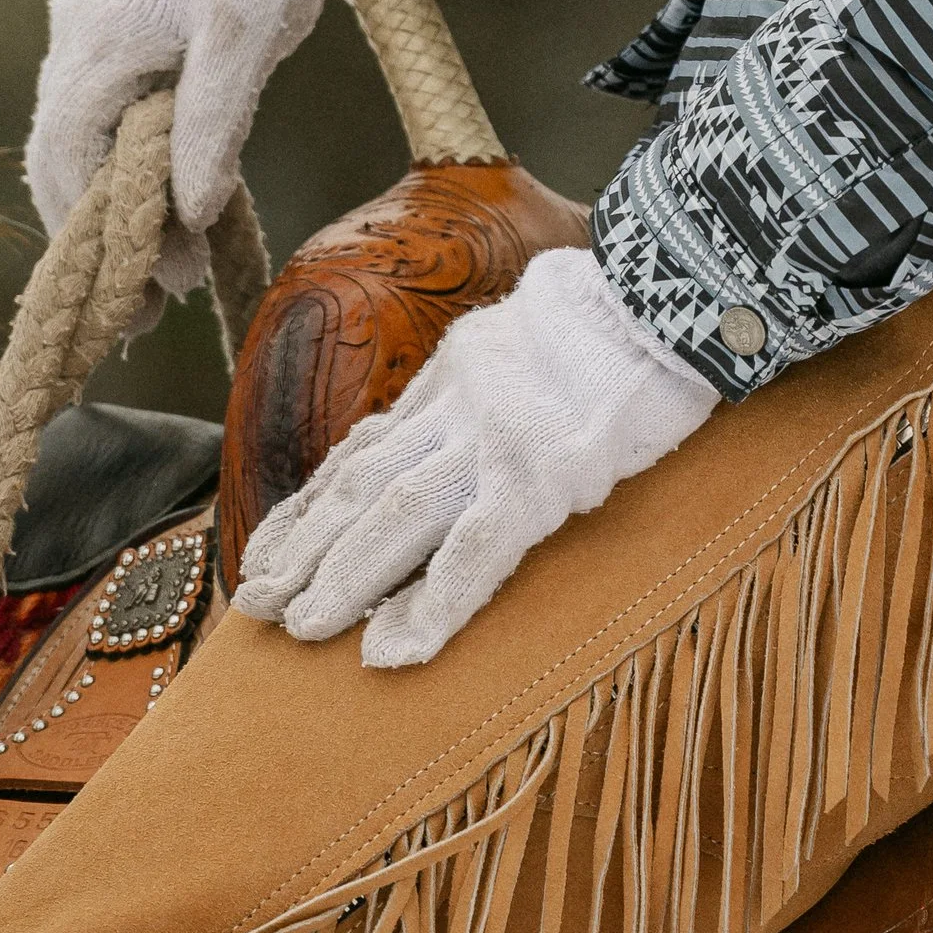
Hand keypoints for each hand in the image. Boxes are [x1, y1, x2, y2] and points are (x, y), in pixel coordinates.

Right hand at [27, 0, 340, 300]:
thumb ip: (214, 124)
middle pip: (63, 156)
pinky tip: (162, 203)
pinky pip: (104, 109)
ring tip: (162, 273)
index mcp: (96, 36)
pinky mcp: (118, 27)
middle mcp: (75, 34)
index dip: (100, 229)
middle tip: (149, 307)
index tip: (150, 290)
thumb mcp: (247, 38)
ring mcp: (91, 27)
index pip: (67, 155)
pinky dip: (125, 162)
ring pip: (81, 137)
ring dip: (114, 203)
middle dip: (100, 233)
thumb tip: (186, 213)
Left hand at [233, 246, 715, 664]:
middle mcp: (460, 402)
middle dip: (306, 547)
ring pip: (396, 513)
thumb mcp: (531, 328)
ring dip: (344, 575)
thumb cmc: (625, 313)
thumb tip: (457, 413)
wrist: (677, 284)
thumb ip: (487, 371)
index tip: (269, 548)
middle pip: (362, 483)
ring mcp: (497, 436)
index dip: (311, 504)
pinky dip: (432, 603)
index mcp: (457, 370)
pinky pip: (474, 549)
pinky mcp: (543, 472)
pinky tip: (397, 648)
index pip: (364, 447)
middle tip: (255, 603)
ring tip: (301, 628)